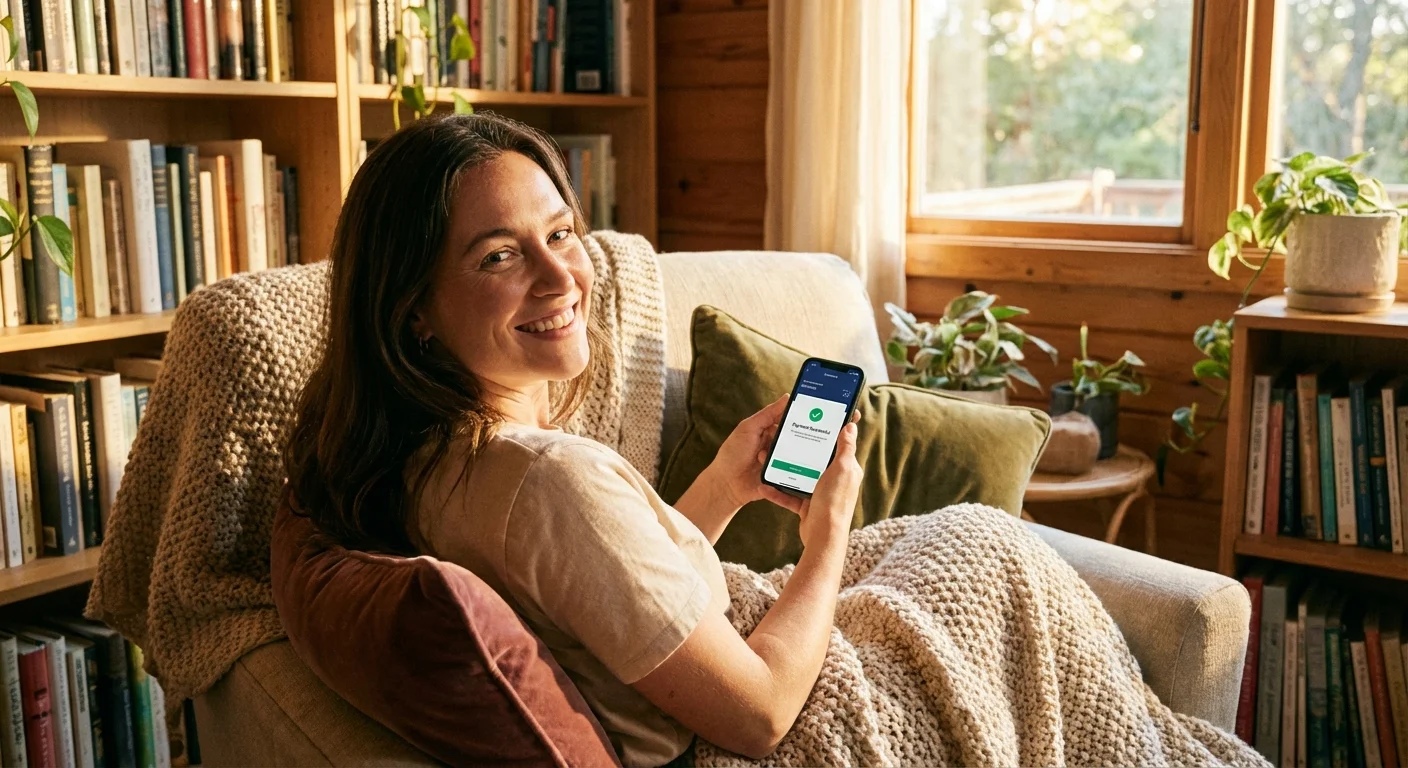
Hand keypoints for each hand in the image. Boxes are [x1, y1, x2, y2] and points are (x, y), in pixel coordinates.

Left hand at [706, 395, 790, 509]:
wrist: (726, 483)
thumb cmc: (733, 453)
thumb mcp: (749, 428)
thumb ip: (768, 413)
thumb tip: (786, 397)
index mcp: (769, 431)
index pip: (788, 421)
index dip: (799, 417)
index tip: (811, 412)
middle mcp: (777, 445)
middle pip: (796, 438)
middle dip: (797, 437)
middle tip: (795, 437)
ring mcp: (781, 462)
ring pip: (797, 455)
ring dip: (787, 455)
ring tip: (768, 457)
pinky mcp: (783, 477)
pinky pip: (795, 473)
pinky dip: (792, 471)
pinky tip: (784, 469)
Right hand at [769, 416, 863, 550]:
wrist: (823, 536)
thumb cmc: (834, 501)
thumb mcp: (841, 468)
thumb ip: (845, 447)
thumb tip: (850, 426)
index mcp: (846, 469)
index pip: (838, 446)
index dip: (829, 433)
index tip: (815, 422)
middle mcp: (835, 481)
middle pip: (816, 460)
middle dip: (801, 450)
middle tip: (785, 438)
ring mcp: (820, 494)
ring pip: (800, 476)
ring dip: (785, 470)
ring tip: (770, 459)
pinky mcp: (807, 506)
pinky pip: (790, 496)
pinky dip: (778, 492)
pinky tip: (765, 485)